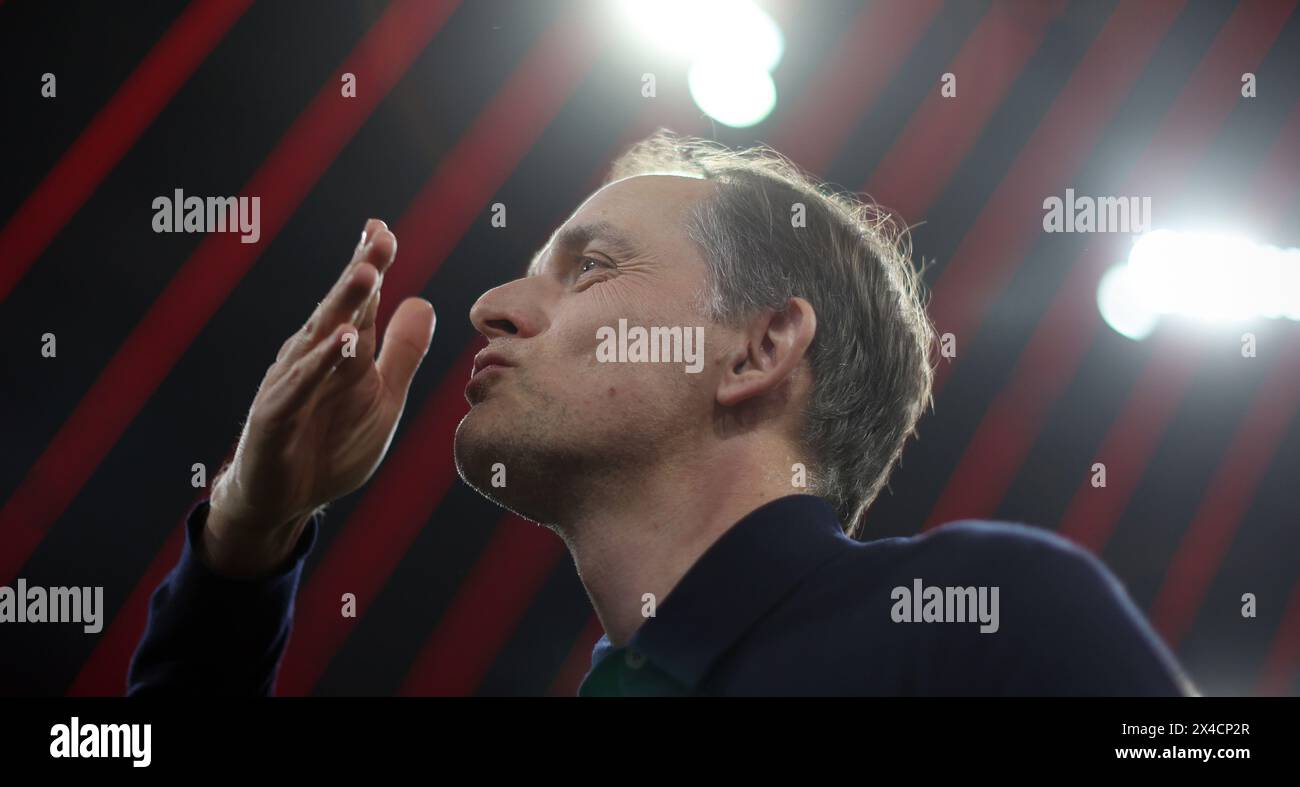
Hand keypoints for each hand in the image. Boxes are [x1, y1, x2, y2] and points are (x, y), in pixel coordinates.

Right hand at [202, 218, 435, 576]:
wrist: (286, 500)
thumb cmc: (332, 444)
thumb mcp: (383, 397)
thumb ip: (403, 352)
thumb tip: (422, 301)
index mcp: (343, 352)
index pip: (360, 302)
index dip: (370, 265)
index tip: (383, 228)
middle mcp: (314, 358)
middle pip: (340, 308)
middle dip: (360, 270)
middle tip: (381, 236)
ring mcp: (291, 383)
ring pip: (320, 337)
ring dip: (342, 305)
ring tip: (367, 273)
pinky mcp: (275, 415)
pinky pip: (300, 384)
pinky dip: (321, 363)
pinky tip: (343, 341)